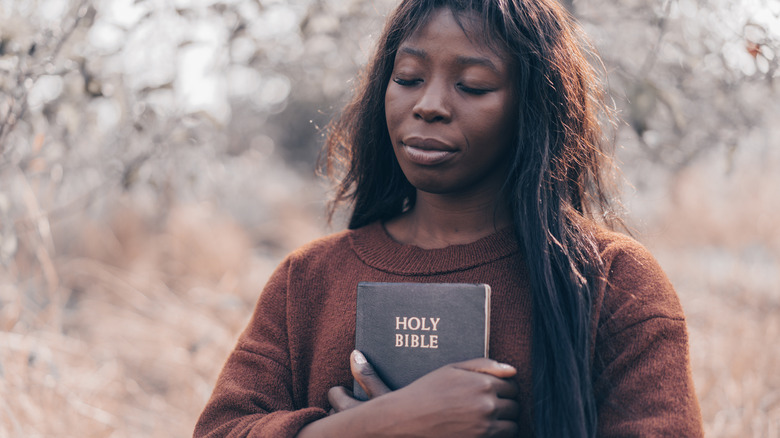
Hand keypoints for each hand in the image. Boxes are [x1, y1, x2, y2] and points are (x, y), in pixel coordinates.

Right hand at [327, 350, 519, 436]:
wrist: (406, 419)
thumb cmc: (427, 391)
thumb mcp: (453, 369)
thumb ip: (485, 365)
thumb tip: (512, 370)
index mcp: (483, 384)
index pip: (513, 387)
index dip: (504, 388)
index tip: (491, 391)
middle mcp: (488, 406)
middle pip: (515, 407)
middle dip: (505, 405)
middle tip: (486, 406)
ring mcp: (484, 428)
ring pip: (512, 426)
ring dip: (504, 422)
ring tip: (484, 419)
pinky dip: (496, 435)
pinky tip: (480, 429)